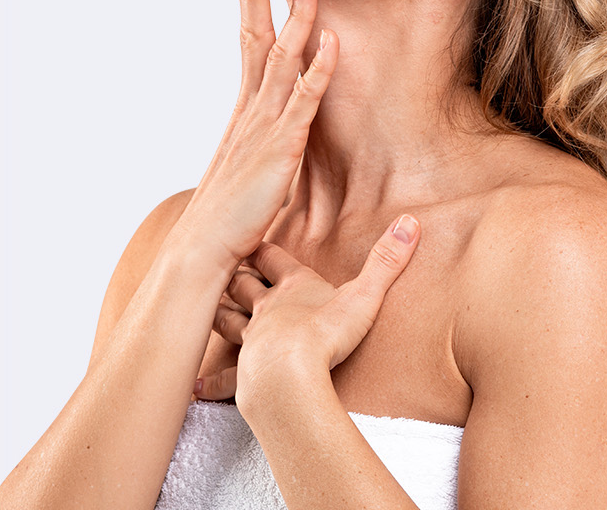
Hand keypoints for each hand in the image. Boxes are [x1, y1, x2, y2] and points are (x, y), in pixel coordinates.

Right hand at [171, 0, 336, 267]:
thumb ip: (253, 154)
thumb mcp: (241, 177)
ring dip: (299, 20)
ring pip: (283, 60)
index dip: (247, 6)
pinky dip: (319, 68)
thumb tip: (259, 149)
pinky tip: (331, 42)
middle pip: (255, 39)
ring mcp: (264, 127)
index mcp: (242, 114)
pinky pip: (304, 99)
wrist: (202, 252)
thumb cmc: (222, 224)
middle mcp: (250, 112)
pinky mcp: (281, 148)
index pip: (245, 46)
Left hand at [193, 214, 421, 408]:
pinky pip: (226, 376)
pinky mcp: (246, 372)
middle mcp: (265, 308)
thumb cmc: (325, 333)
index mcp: (292, 287)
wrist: (289, 373)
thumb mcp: (364, 295)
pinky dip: (211, 379)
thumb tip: (411, 221)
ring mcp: (251, 340)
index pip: (273, 257)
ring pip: (227, 320)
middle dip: (234, 273)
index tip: (251, 232)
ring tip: (208, 307)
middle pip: (243, 283)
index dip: (263, 246)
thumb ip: (387, 260)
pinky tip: (195, 384)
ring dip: (218, 312)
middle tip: (223, 264)